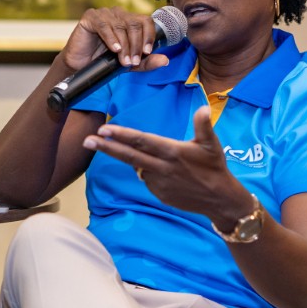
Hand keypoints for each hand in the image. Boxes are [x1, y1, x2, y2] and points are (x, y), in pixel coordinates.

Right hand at [62, 7, 169, 72]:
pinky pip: (104, 25)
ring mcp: (104, 14)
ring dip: (124, 46)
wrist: (81, 66)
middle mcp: (119, 14)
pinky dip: (111, 38)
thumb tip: (165, 60)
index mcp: (130, 21)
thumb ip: (146, 62)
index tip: (148, 52)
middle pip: (135, 24)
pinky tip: (114, 49)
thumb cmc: (105, 61)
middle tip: (133, 62)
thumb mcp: (130, 64)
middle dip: (136, 45)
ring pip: (120, 26)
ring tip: (123, 61)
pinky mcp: (90, 17)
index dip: (149, 36)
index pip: (146, 21)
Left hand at [81, 105, 250, 221]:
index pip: (142, 141)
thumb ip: (204, 125)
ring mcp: (158, 183)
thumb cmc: (215, 167)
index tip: (104, 130)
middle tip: (87, 140)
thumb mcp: (212, 144)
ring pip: (139, 167)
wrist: (219, 199)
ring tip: (157, 159)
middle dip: (106, 147)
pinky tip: (165, 171)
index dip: (122, 135)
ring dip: (136, 160)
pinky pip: (147, 179)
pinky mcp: (159, 194)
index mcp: (172, 152)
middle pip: (129, 156)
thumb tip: (203, 108)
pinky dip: (149, 172)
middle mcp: (162, 168)